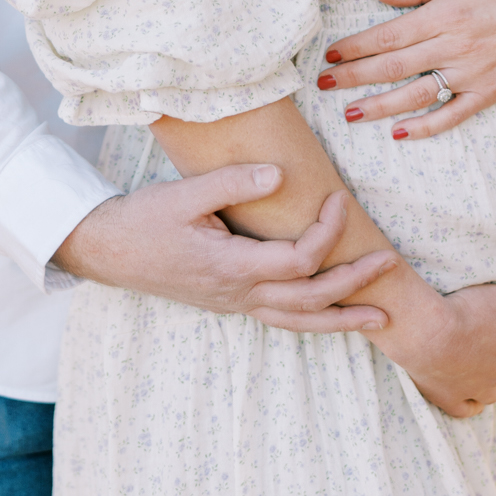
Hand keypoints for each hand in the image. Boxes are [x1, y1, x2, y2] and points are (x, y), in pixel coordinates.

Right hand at [53, 168, 398, 332]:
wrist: (105, 251)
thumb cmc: (142, 220)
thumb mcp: (184, 194)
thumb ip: (234, 183)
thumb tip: (280, 174)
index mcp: (232, 267)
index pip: (300, 259)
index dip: (328, 232)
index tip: (340, 199)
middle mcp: (238, 293)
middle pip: (310, 300)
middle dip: (354, 285)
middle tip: (390, 265)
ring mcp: (234, 303)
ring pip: (298, 321)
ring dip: (341, 318)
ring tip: (379, 316)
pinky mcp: (228, 301)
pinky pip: (281, 317)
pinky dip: (312, 317)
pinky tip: (330, 312)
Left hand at [315, 0, 495, 142]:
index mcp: (445, 15)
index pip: (388, 36)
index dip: (356, 47)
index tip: (330, 55)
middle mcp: (455, 47)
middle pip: (394, 67)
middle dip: (354, 77)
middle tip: (323, 86)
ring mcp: (472, 74)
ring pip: (417, 95)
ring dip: (380, 107)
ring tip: (350, 114)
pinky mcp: (488, 94)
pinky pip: (452, 115)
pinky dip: (425, 127)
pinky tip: (399, 133)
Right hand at [375, 269, 495, 417]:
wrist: (430, 334)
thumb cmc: (472, 311)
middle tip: (484, 326)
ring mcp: (477, 391)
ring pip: (494, 389)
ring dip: (491, 376)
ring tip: (475, 356)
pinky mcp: (451, 400)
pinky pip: (468, 408)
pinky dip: (471, 402)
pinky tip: (469, 393)